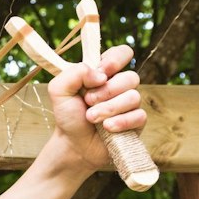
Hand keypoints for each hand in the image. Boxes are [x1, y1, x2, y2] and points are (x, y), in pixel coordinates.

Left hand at [47, 44, 144, 169]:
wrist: (73, 144)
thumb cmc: (68, 115)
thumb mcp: (59, 90)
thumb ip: (74, 73)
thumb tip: (100, 75)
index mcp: (104, 73)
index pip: (122, 53)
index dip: (115, 60)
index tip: (101, 72)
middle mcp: (120, 85)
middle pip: (130, 77)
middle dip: (107, 91)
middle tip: (88, 101)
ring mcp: (130, 104)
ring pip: (133, 97)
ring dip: (109, 108)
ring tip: (91, 118)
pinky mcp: (136, 122)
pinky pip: (139, 116)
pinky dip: (121, 122)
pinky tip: (107, 128)